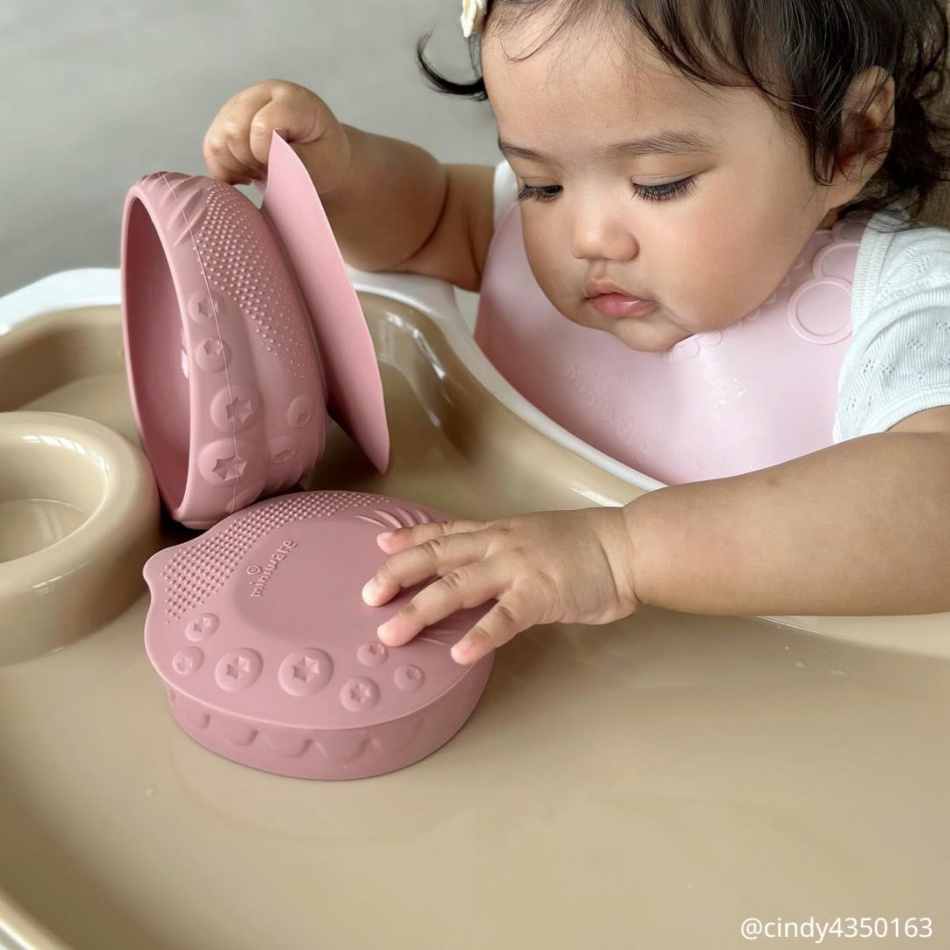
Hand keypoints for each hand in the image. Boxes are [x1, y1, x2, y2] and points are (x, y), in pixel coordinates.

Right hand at [203, 79, 350, 189]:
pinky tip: (247, 172)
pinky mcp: (223, 121)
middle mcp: (260, 95)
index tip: (282, 166)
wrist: (318, 153)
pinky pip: (211, 149)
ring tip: (262, 170)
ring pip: (218, 142)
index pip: (263, 124)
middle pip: (234, 130)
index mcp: (292, 100)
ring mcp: (238, 105)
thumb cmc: (324, 157)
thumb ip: (301, 160)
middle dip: (251, 161)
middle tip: (271, 171)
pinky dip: (225, 169)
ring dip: (237, 166)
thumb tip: (272, 161)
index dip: (266, 153)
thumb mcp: (325, 161)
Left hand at [361, 508, 639, 663]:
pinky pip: (503, 618)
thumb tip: (484, 575)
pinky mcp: (540, 594)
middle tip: (367, 596)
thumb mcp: (537, 539)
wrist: (627, 546)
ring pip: (456, 587)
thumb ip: (508, 556)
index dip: (411, 538)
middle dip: (398, 575)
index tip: (380, 545)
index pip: (445, 532)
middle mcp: (499, 545)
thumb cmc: (588, 546)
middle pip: (437, 557)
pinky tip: (459, 654)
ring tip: (392, 633)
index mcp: (499, 532)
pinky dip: (480, 636)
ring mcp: (517, 568)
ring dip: (420, 610)